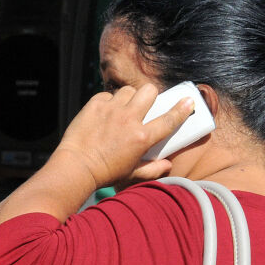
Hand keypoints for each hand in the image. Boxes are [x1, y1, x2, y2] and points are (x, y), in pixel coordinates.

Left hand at [56, 85, 193, 188]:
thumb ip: (153, 169)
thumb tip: (168, 165)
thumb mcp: (132, 173)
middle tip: (144, 105)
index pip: (168, 119)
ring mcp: (112, 110)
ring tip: (123, 109)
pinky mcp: (95, 104)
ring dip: (129, 98)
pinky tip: (105, 114)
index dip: (181, 109)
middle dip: (151, 95)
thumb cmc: (106, 173)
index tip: (188, 101)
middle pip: (149, 91)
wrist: (76, 167)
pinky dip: (108, 102)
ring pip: (129, 90)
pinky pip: (108, 95)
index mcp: (142, 138)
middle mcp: (130, 120)